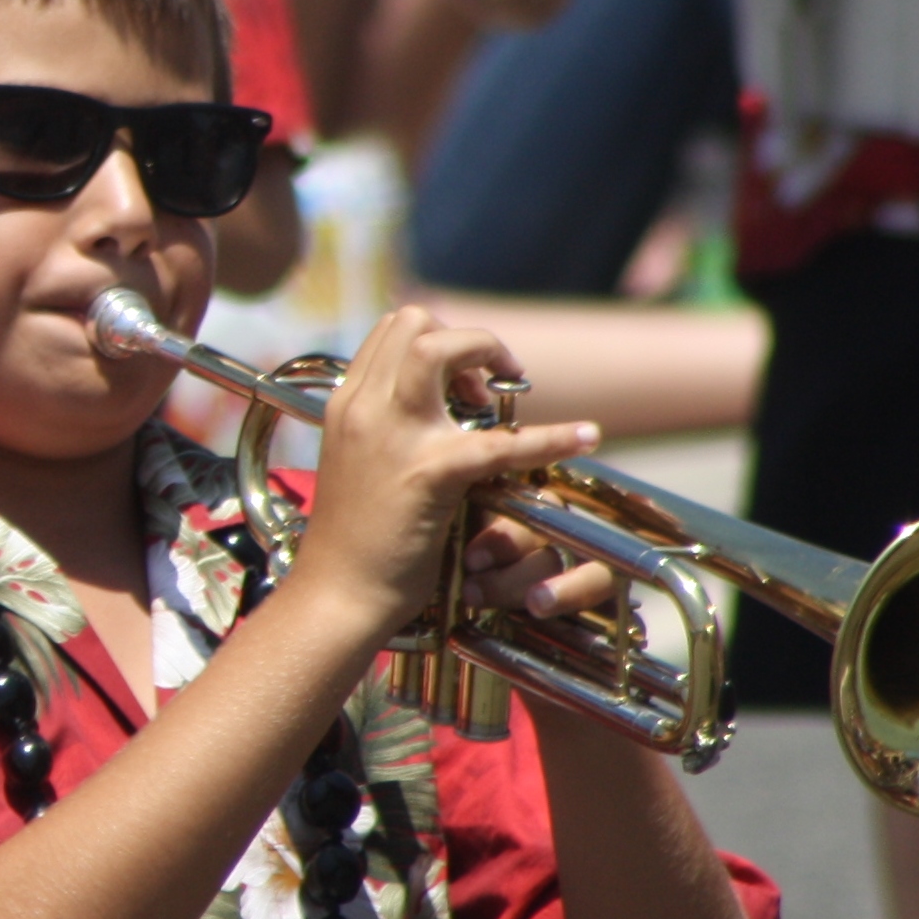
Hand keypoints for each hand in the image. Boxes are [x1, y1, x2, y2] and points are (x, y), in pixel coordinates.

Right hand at [287, 307, 596, 640]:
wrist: (336, 595)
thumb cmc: (352, 544)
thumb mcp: (356, 466)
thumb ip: (385, 431)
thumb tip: (435, 417)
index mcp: (345, 405)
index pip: (392, 330)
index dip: (438, 340)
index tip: (464, 381)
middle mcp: (363, 408)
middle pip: (415, 323)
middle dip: (465, 340)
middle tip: (489, 385)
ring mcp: (392, 437)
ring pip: (439, 348)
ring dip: (486, 355)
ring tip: (509, 388)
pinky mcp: (428, 473)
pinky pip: (500, 441)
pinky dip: (549, 437)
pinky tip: (582, 438)